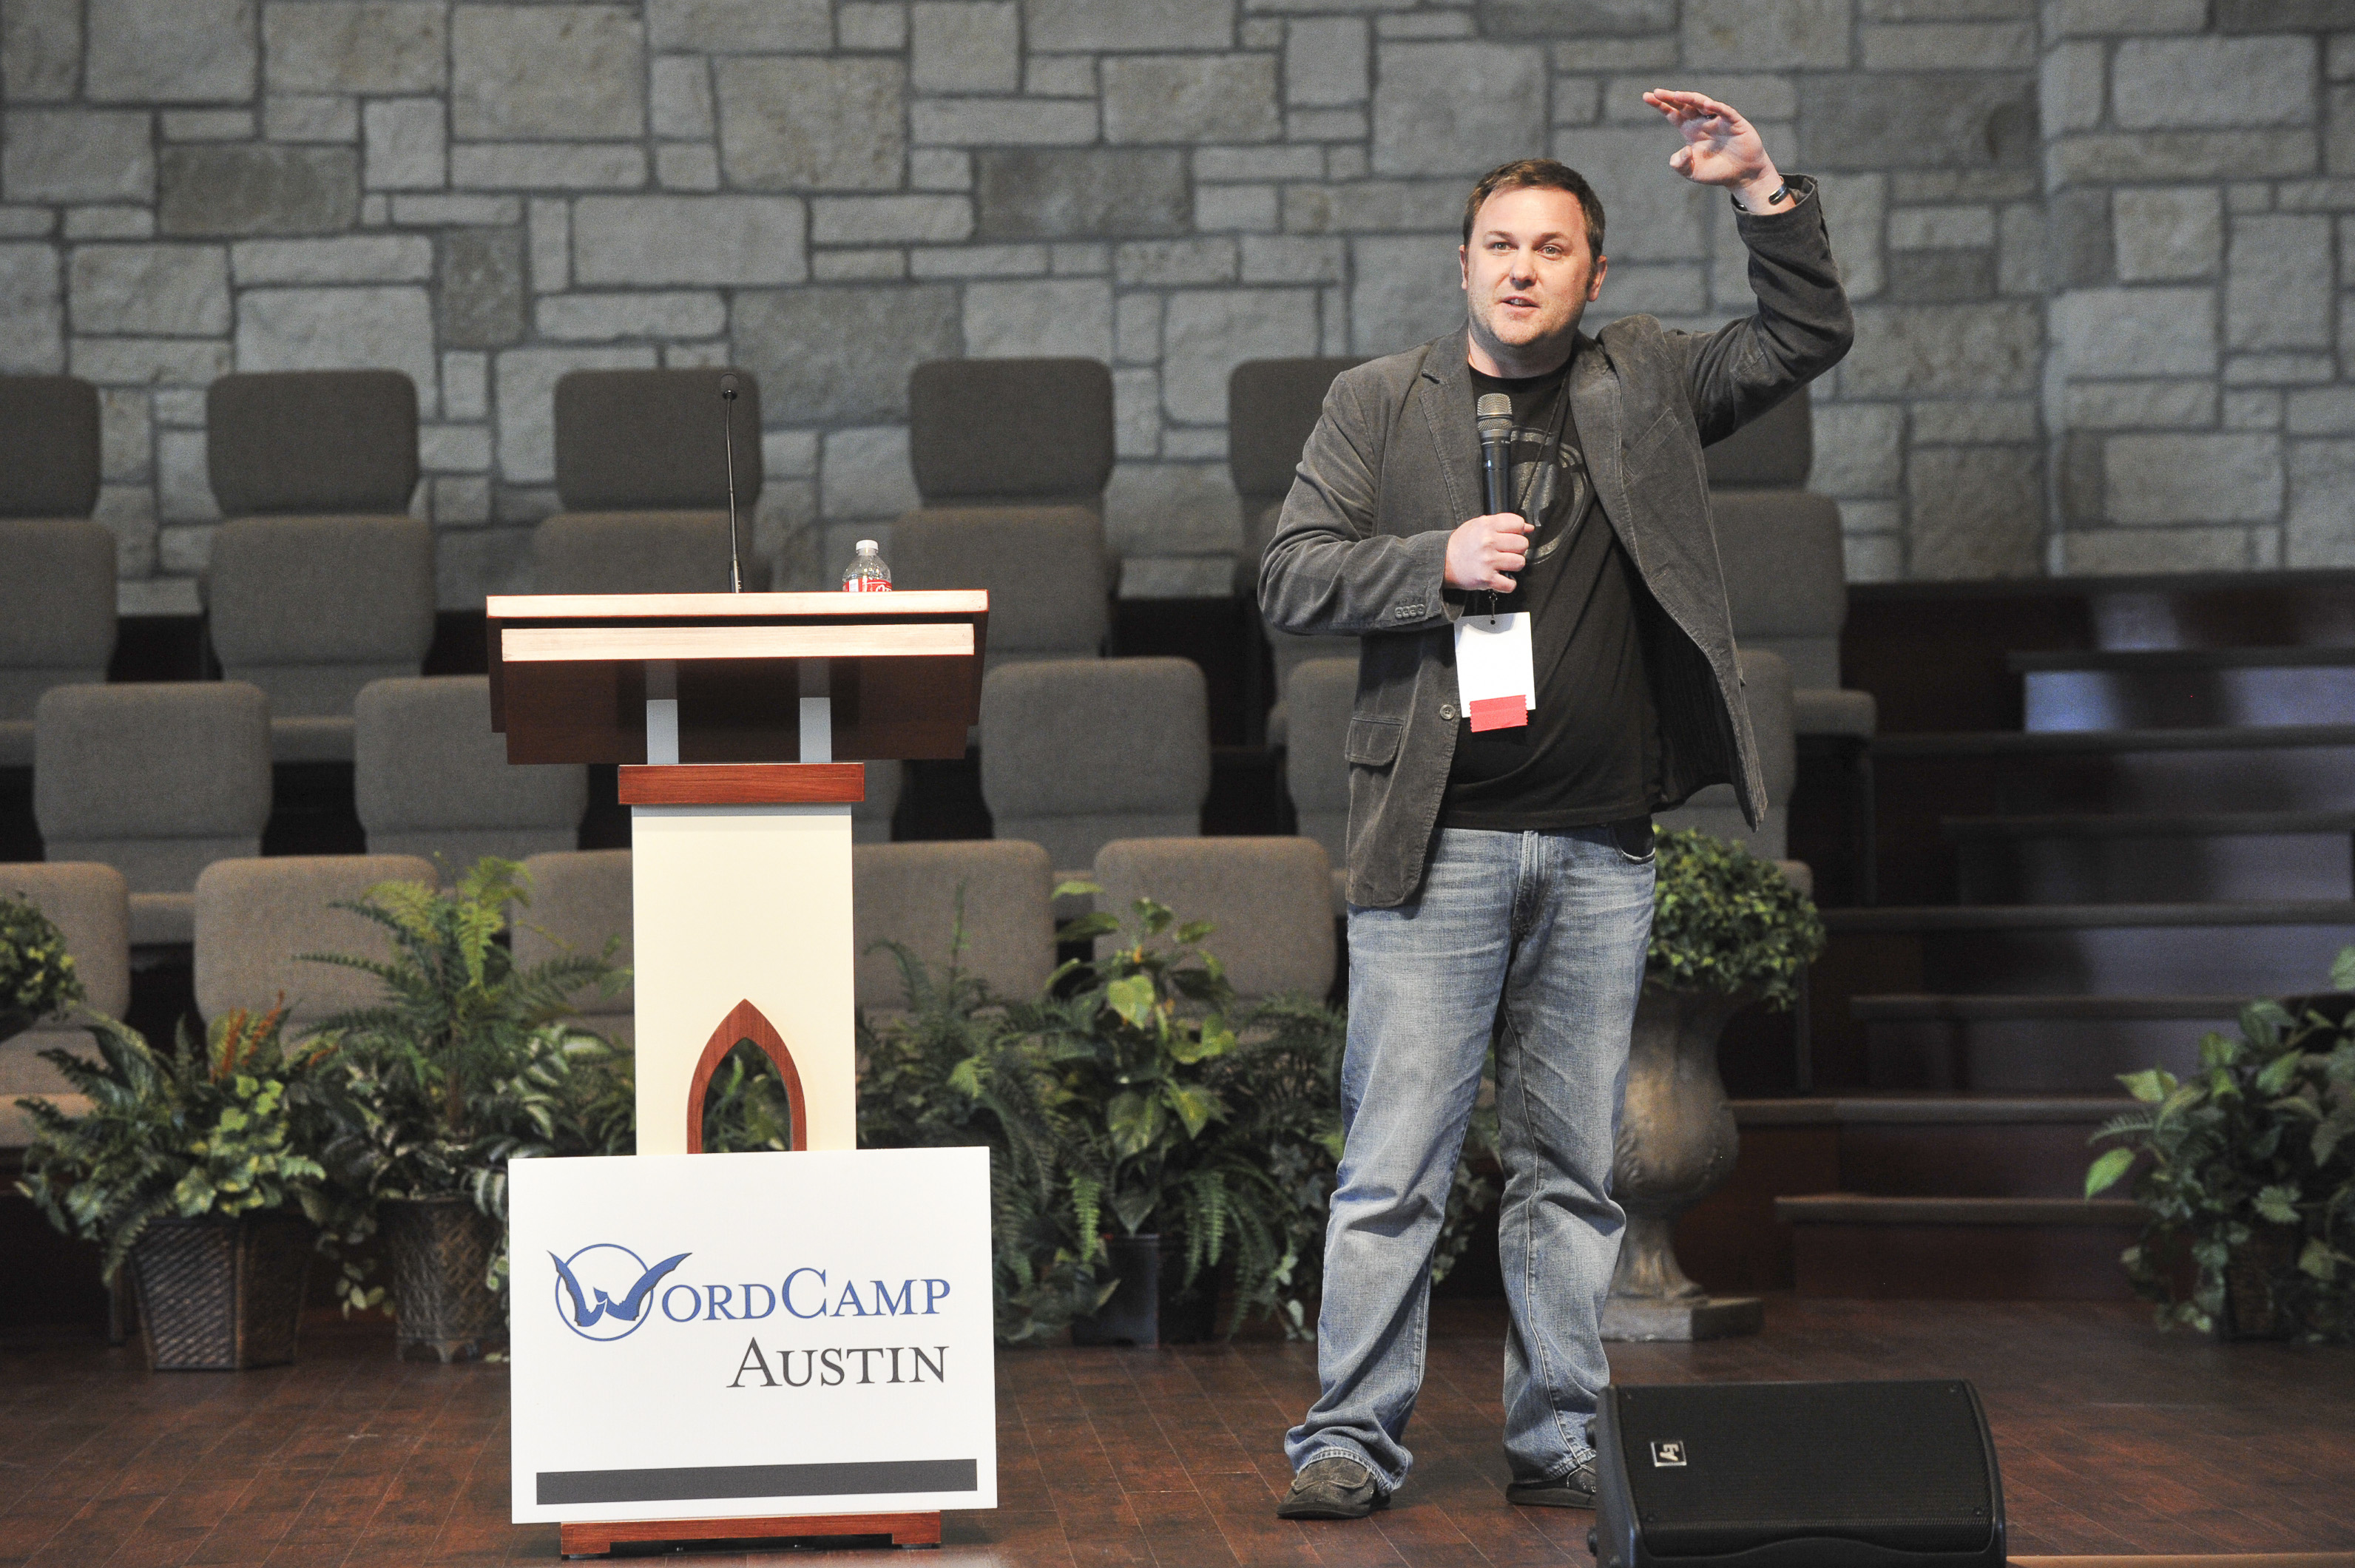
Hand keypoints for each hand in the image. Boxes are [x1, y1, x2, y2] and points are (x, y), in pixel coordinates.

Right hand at [1446, 513, 1530, 592]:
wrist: (1442, 561)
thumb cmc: (1461, 544)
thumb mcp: (1478, 525)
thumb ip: (1503, 523)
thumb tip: (1528, 528)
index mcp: (1487, 526)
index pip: (1518, 523)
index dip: (1519, 530)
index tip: (1514, 535)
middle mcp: (1488, 542)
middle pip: (1522, 544)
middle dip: (1518, 548)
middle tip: (1507, 551)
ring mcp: (1488, 561)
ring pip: (1519, 563)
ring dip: (1514, 565)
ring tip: (1503, 564)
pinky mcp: (1486, 579)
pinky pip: (1510, 584)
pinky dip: (1508, 584)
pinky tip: (1501, 577)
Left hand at [1642, 89, 1780, 208]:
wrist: (1741, 175)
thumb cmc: (1715, 172)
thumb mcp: (1691, 172)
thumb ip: (1680, 164)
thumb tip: (1684, 151)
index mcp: (1690, 130)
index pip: (1673, 113)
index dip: (1661, 105)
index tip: (1646, 96)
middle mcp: (1702, 121)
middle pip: (1685, 105)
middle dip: (1671, 98)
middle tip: (1657, 92)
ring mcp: (1718, 120)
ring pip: (1703, 104)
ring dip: (1691, 99)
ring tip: (1678, 95)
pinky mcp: (1734, 122)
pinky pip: (1725, 111)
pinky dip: (1716, 107)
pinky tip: (1706, 104)